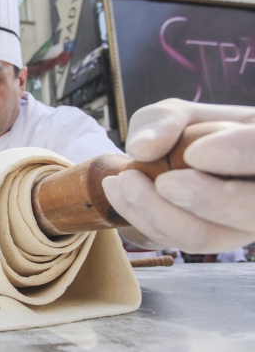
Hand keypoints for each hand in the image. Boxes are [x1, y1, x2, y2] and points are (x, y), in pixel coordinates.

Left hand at [103, 99, 254, 253]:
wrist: (172, 162)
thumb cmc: (184, 132)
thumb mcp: (177, 114)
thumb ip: (164, 121)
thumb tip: (142, 148)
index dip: (238, 154)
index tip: (194, 153)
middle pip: (251, 210)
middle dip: (204, 199)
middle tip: (162, 181)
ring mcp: (237, 226)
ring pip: (207, 235)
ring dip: (158, 212)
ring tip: (124, 180)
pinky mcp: (204, 242)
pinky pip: (175, 242)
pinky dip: (142, 218)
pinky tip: (116, 189)